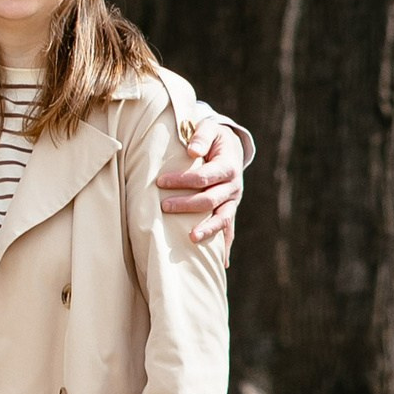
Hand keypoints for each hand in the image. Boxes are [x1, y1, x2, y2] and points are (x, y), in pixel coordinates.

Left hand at [158, 114, 244, 252]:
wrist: (230, 146)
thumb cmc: (213, 137)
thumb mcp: (209, 128)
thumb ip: (200, 136)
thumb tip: (192, 152)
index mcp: (228, 166)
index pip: (204, 177)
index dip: (183, 180)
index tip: (160, 181)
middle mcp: (233, 186)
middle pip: (210, 200)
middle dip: (187, 204)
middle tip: (164, 206)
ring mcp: (233, 201)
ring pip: (223, 219)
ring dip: (207, 230)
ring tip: (191, 239)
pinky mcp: (230, 210)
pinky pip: (229, 230)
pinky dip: (225, 246)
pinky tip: (221, 264)